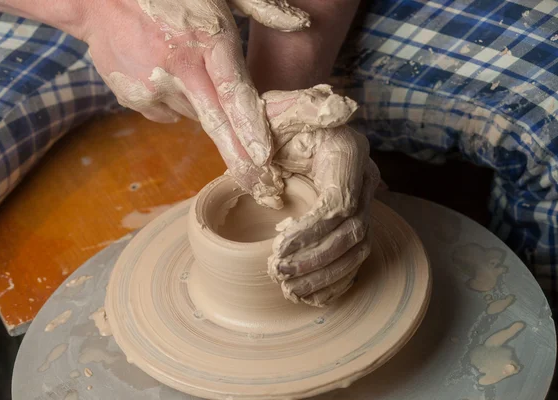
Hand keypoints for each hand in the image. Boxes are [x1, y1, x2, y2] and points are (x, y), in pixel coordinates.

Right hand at [81, 0, 309, 207]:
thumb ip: (261, 6)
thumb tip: (301, 25)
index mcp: (203, 39)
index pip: (233, 93)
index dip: (249, 128)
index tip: (263, 159)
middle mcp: (177, 68)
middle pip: (215, 122)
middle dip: (238, 157)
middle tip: (259, 184)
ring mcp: (150, 86)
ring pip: (193, 114)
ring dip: (201, 104)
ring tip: (188, 67)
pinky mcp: (132, 97)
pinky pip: (167, 111)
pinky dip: (175, 101)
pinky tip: (165, 72)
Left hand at [262, 85, 379, 306]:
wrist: (287, 125)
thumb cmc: (276, 117)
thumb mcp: (277, 107)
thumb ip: (298, 112)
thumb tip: (326, 120)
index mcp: (347, 151)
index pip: (339, 202)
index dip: (311, 231)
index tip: (278, 248)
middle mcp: (363, 177)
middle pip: (352, 231)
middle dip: (316, 259)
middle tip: (279, 273)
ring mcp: (362, 198)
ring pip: (357, 248)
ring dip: (325, 275)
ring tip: (290, 289)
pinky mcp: (354, 215)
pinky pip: (355, 254)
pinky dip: (336, 279)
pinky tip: (311, 294)